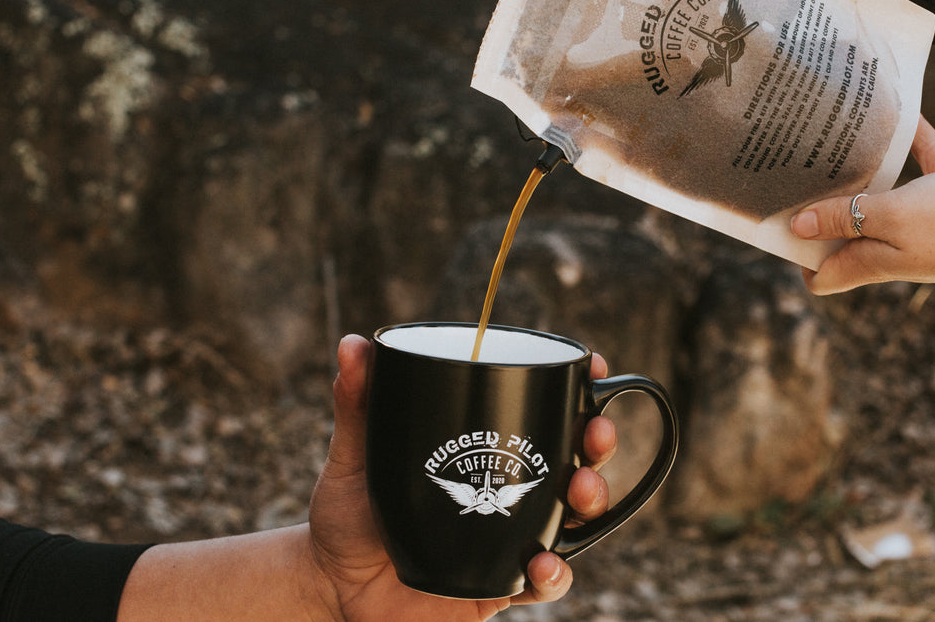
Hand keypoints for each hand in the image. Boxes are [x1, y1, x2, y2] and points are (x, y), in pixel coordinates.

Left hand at [306, 335, 616, 621]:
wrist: (335, 588)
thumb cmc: (349, 518)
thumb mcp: (354, 456)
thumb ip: (358, 404)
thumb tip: (351, 345)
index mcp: (486, 449)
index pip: (544, 414)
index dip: (579, 390)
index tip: (594, 366)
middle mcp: (509, 490)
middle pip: (575, 459)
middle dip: (599, 441)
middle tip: (595, 431)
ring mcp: (513, 538)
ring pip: (576, 518)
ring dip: (592, 499)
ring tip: (579, 488)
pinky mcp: (505, 585)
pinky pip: (546, 582)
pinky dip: (554, 572)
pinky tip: (540, 562)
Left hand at [791, 118, 934, 330]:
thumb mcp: (895, 219)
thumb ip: (847, 219)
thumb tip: (796, 229)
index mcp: (877, 259)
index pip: (827, 274)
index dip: (800, 257)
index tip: (774, 222)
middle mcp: (900, 244)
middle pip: (849, 231)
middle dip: (823, 207)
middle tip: (795, 166)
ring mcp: (931, 220)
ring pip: (888, 196)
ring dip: (867, 173)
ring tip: (839, 135)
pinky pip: (930, 165)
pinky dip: (917, 143)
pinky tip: (907, 112)